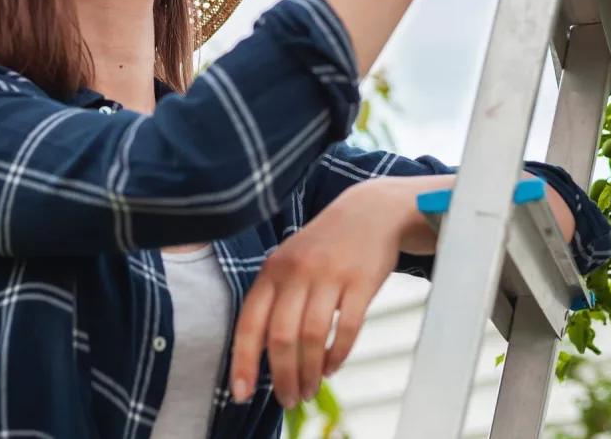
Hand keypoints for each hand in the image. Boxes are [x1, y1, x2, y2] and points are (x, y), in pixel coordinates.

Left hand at [228, 181, 402, 409]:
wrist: (369, 211)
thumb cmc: (323, 246)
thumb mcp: (289, 263)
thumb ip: (273, 300)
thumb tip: (258, 352)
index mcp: (272, 270)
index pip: (249, 323)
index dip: (242, 361)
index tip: (241, 393)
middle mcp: (296, 271)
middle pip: (281, 336)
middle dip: (282, 376)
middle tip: (288, 400)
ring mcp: (330, 274)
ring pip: (312, 337)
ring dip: (310, 371)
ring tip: (310, 389)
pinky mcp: (361, 281)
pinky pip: (347, 328)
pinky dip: (338, 354)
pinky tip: (332, 367)